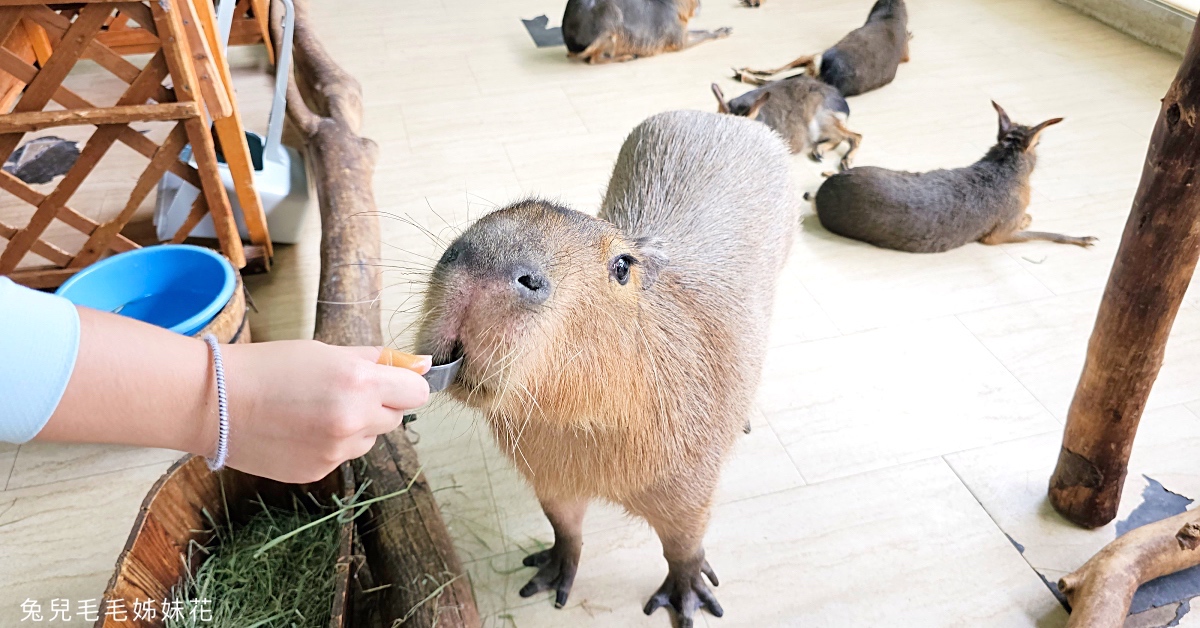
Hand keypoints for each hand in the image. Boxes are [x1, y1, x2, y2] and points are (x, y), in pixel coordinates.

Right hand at [217, 341, 429, 482]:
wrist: (215, 402)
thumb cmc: (270, 367)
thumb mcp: (328, 352)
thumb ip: (379, 360)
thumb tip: (423, 364)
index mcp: (360, 384)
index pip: (417, 393)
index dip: (404, 386)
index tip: (388, 382)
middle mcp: (353, 420)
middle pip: (395, 418)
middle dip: (377, 405)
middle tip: (339, 392)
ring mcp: (336, 451)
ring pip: (368, 439)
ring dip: (354, 427)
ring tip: (312, 411)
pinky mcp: (318, 472)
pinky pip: (341, 456)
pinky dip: (329, 445)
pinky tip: (298, 430)